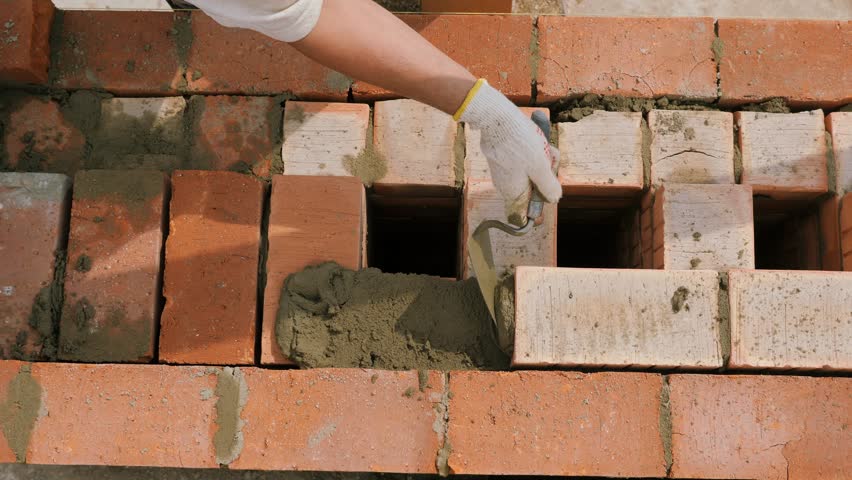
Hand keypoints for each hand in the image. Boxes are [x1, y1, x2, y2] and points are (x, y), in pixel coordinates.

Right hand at [456, 80, 561, 223]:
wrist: (496, 118)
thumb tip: (554, 199)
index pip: (521, 216)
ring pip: (528, 174)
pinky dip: (532, 154)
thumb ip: (548, 185)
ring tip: (546, 146)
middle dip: (544, 178)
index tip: (548, 197)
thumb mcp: (540, 166)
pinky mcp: (502, 158)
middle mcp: (505, 186)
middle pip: (529, 191)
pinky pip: (521, 162)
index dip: (536, 211)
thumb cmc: (519, 143)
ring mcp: (502, 171)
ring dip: (541, 163)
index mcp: (513, 193)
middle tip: (552, 161)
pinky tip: (537, 140)